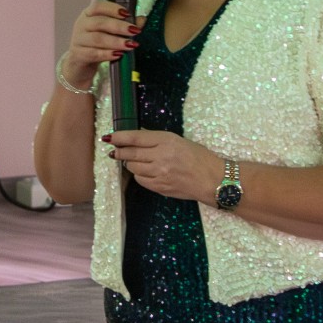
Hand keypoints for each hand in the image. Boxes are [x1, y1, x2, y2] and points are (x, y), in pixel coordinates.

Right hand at [62, 1, 142, 89]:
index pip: (98, 6)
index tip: (127, 13)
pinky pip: (94, 53)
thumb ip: (124, 25)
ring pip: (97, 39)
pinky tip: (119, 55)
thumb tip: (142, 20)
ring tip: (130, 45)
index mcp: (88, 14)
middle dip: (119, 26)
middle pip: (99, 22)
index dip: (112, 8)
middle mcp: (81, 24)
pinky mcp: (78, 54)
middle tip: (134, 31)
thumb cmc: (96, 44)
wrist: (79, 63)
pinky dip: (107, 54)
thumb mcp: (109, 33)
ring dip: (116, 42)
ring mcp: (78, 40)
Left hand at [106, 130, 223, 203]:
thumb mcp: (179, 141)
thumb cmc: (199, 157)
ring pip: (132, 167)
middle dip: (119, 151)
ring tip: (133, 161)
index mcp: (167, 141)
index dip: (120, 137)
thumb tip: (137, 136)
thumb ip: (157, 139)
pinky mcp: (159, 187)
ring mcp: (159, 173)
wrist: (212, 180)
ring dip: (129, 163)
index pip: (136, 137)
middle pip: (130, 153)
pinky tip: (144, 172)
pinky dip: (139, 175)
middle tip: (114, 150)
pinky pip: (140, 180)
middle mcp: (161, 156)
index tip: (110, 137)